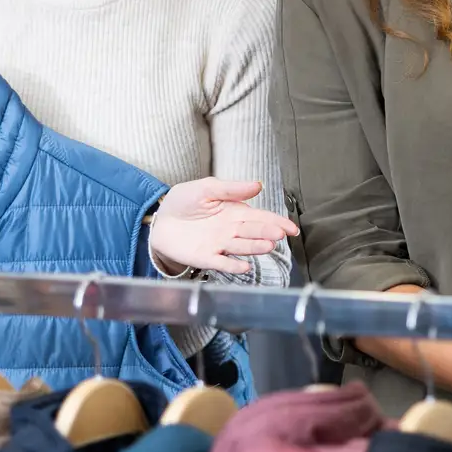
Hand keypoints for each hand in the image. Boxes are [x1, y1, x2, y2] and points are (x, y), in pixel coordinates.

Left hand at [149, 178, 299, 275]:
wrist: (160, 220)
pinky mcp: (206, 258)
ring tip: (268, 246)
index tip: (291, 228)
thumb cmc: (183, 202)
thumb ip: (231, 188)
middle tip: (280, 234)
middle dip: (267, 233)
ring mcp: (219, 245)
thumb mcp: (206, 187)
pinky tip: (244, 266)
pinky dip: (233, 266)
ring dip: (255, 247)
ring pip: (241, 247)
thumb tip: (258, 185)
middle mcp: (231, 230)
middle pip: (253, 232)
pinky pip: (222, 263)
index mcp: (235, 212)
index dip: (277, 222)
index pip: (260, 217)